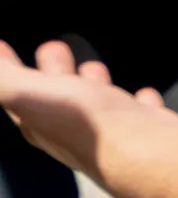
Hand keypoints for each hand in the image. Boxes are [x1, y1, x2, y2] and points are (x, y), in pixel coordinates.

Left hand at [0, 38, 177, 197]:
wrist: (143, 152)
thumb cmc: (85, 123)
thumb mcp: (31, 95)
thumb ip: (5, 79)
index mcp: (39, 122)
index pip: (15, 93)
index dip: (7, 68)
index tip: (3, 46)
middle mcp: (69, 130)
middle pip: (54, 96)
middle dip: (51, 72)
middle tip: (50, 47)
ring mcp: (106, 130)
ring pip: (94, 102)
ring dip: (90, 84)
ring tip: (91, 67)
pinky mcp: (141, 127)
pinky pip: (136, 109)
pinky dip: (137, 100)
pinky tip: (141, 93)